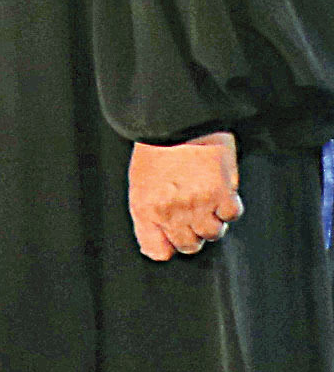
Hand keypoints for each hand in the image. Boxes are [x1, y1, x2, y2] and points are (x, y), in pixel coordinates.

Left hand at [130, 132, 242, 260]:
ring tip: (208, 201)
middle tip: (193, 214)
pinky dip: (229, 206)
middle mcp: (171, 212)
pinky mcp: (222, 193)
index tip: (173, 237)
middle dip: (192, 234)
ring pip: (212, 233)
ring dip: (212, 221)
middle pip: (189, 245)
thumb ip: (146, 218)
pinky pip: (232, 215)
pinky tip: (222, 191)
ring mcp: (197, 204)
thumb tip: (157, 250)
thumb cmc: (156, 150)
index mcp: (145, 209)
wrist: (176, 120)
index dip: (168, 246)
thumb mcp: (139, 184)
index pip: (158, 251)